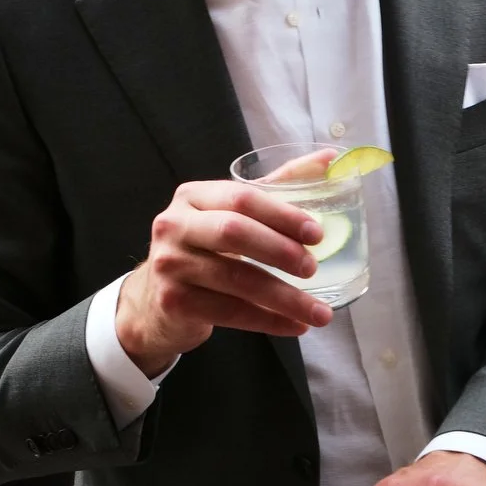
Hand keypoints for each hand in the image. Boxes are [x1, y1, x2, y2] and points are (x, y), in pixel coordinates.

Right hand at [114, 179, 335, 376]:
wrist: (155, 300)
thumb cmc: (205, 251)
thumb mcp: (232, 214)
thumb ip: (277, 187)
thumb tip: (329, 159)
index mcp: (193, 196)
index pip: (241, 197)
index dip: (282, 214)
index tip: (316, 234)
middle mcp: (174, 225)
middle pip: (234, 232)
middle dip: (280, 251)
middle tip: (313, 268)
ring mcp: (170, 265)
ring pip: (237, 280)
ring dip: (285, 298)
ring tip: (319, 312)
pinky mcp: (174, 302)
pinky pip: (231, 312)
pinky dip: (268, 321)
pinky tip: (294, 326)